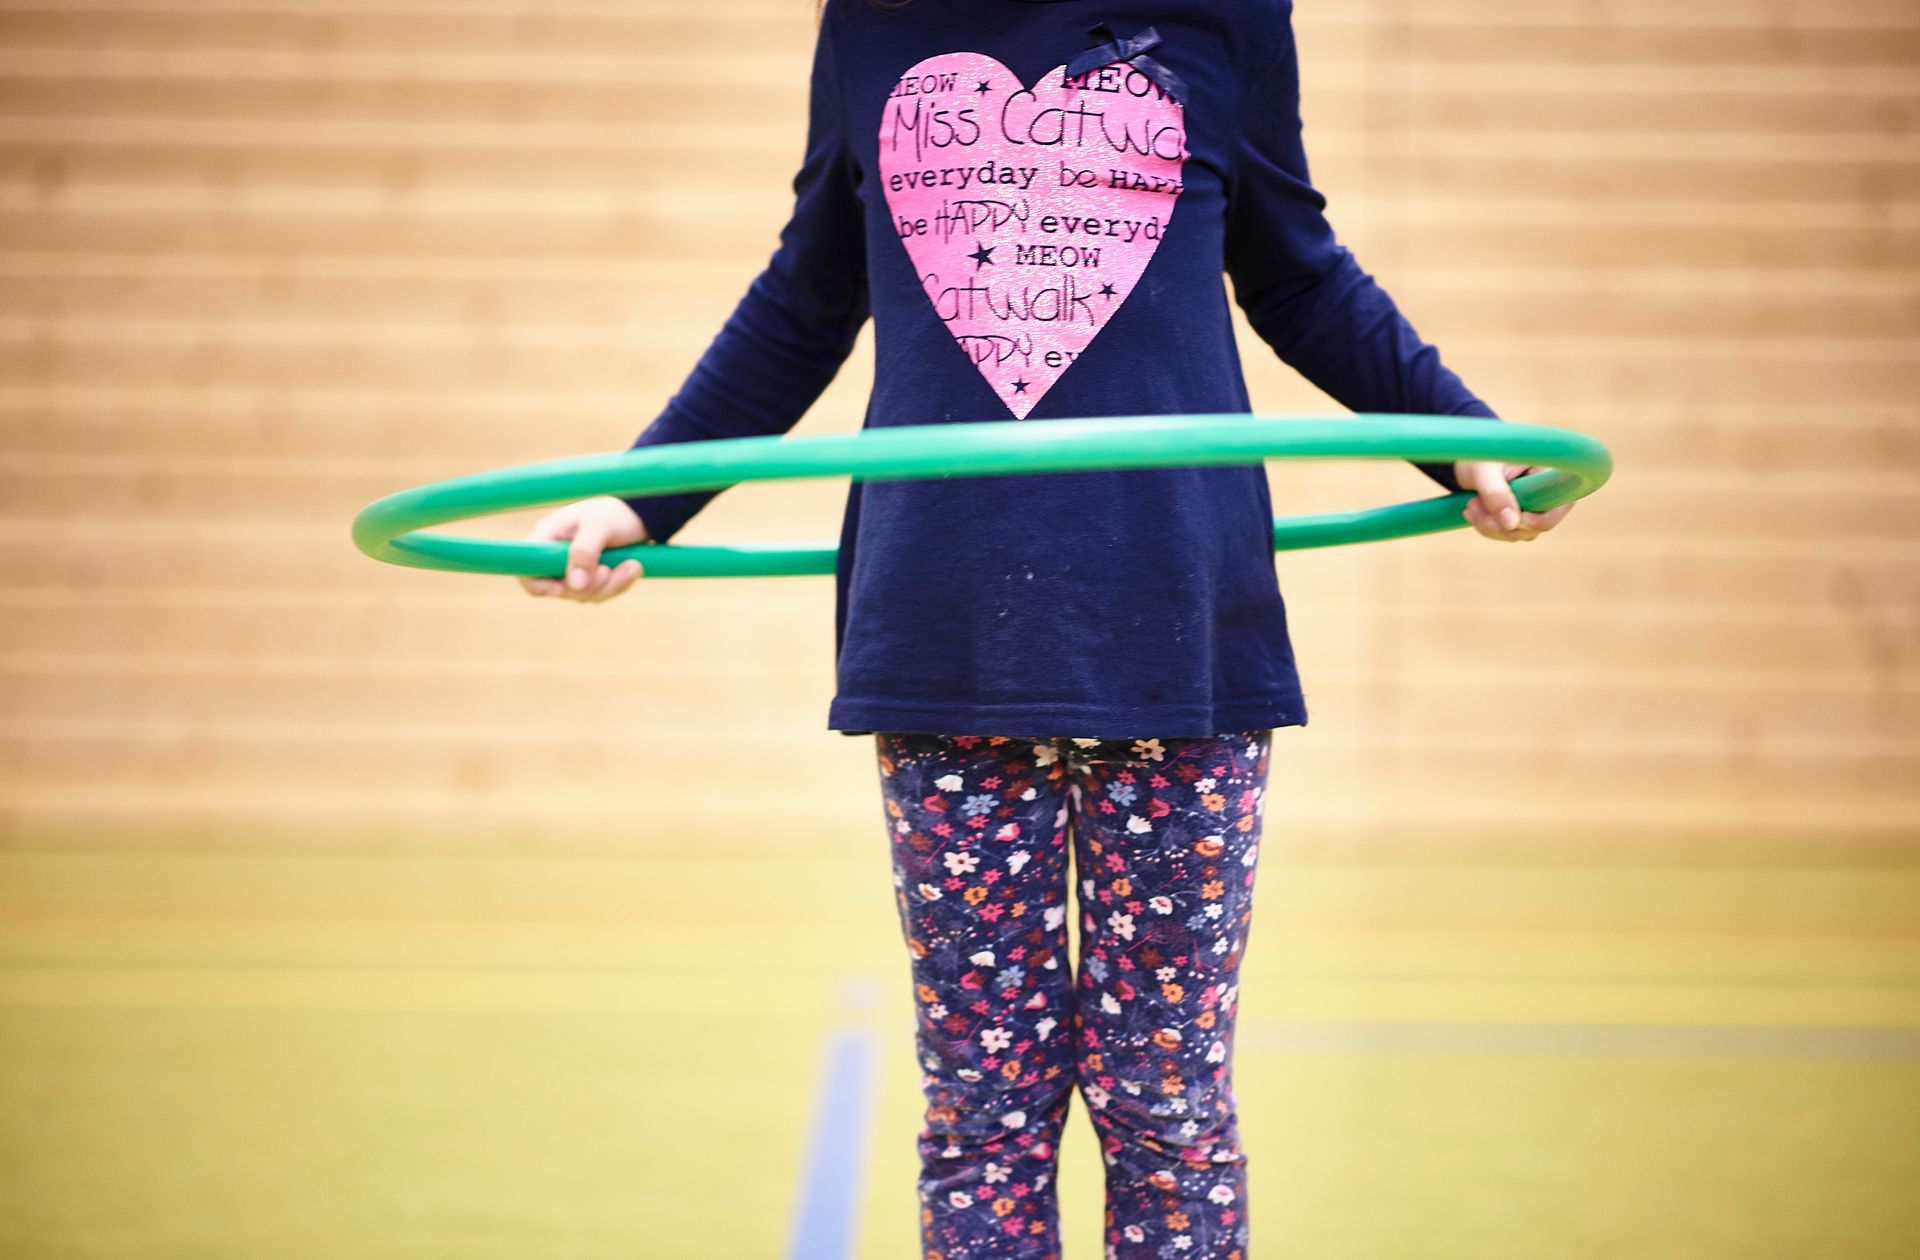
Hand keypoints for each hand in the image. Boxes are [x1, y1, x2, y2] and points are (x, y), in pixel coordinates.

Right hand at [517, 496, 649, 600]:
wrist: (639, 516)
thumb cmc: (614, 513)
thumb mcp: (600, 525)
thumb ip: (585, 551)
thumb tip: (574, 584)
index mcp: (547, 537)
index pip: (526, 569)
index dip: (539, 584)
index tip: (562, 589)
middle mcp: (555, 556)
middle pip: (559, 589)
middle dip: (589, 585)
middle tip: (608, 569)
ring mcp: (572, 569)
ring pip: (582, 595)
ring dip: (609, 585)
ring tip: (632, 564)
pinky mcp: (591, 578)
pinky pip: (599, 594)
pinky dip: (618, 584)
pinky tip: (634, 567)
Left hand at [1453, 461, 1574, 542]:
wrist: (1466, 460)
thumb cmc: (1479, 457)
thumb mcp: (1483, 471)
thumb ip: (1496, 494)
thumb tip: (1512, 525)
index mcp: (1548, 472)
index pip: (1562, 503)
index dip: (1542, 519)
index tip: (1514, 520)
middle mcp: (1547, 491)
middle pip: (1539, 525)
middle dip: (1504, 523)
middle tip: (1473, 505)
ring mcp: (1534, 506)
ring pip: (1520, 532)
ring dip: (1491, 526)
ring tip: (1470, 505)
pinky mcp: (1520, 516)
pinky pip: (1508, 533)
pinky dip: (1487, 527)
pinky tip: (1472, 512)